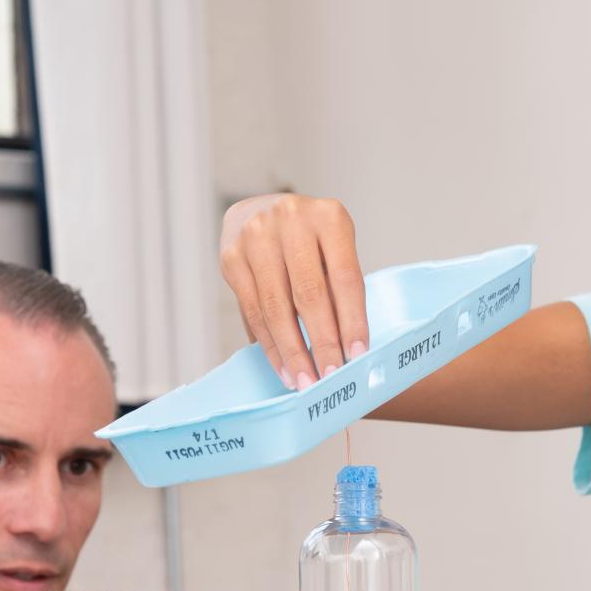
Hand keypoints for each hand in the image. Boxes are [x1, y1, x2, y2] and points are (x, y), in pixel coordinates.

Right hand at [219, 193, 368, 390]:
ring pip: (276, 307)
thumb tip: (348, 349)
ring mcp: (256, 237)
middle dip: (322, 342)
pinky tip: (284, 367)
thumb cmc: (307, 239)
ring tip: (306, 380)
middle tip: (331, 375)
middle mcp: (291, 220)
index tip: (358, 354)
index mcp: (329, 216)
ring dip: (293, 351)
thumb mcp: (333, 248)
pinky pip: (252, 312)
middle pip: (309, 294)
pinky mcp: (231, 258)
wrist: (258, 210)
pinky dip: (270, 345)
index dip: (352, 319)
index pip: (345, 276)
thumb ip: (339, 288)